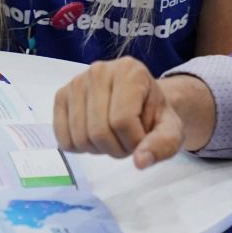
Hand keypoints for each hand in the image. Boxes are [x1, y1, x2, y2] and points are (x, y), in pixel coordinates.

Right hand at [53, 57, 187, 168]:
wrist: (139, 101)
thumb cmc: (153, 114)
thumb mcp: (170, 129)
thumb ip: (163, 144)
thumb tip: (140, 161)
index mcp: (129, 71)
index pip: (122, 121)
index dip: (133, 141)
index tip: (142, 138)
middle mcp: (99, 71)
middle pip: (99, 131)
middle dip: (116, 148)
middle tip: (127, 141)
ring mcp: (76, 82)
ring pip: (80, 137)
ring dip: (99, 150)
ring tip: (113, 136)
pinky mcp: (61, 96)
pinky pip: (63, 137)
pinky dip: (80, 147)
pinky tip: (94, 136)